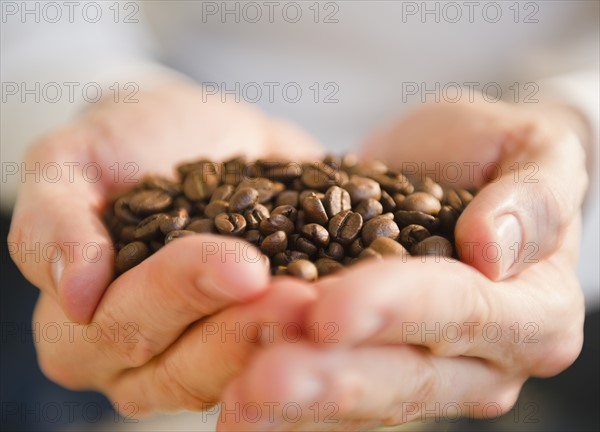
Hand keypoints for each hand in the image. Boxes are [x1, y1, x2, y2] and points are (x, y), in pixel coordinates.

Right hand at [8, 82, 321, 413]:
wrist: (198, 135)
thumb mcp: (73, 161)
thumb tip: (70, 292)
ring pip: (238, 372)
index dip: (181, 295)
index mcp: (82, 326)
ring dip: (286, 343)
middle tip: (301, 298)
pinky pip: (282, 351)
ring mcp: (201, 355)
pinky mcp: (252, 337)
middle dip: (244, 330)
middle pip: (184, 365)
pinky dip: (318, 336)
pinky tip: (352, 313)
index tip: (244, 266)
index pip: (123, 325)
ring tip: (332, 310)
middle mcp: (140, 357)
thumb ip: (53, 219)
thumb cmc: (127, 144)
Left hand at [217, 98, 588, 430]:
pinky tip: (237, 403)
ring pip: (364, 399)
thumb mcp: (535, 148)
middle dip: (332, 375)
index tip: (328, 308)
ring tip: (238, 400)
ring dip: (298, 402)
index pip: (461, 310)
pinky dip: (288, 404)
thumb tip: (493, 248)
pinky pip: (336, 399)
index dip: (395, 309)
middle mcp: (486, 360)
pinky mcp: (379, 365)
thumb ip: (533, 195)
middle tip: (262, 377)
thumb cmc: (498, 152)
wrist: (459, 167)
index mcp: (535, 311)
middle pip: (408, 375)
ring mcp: (431, 372)